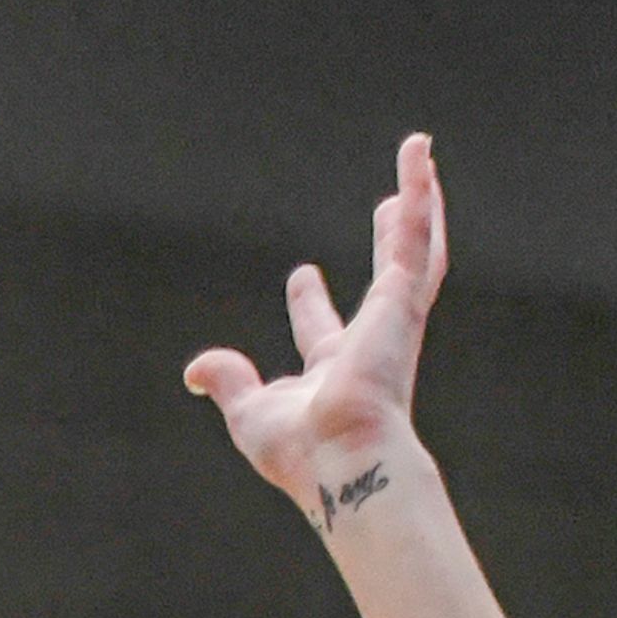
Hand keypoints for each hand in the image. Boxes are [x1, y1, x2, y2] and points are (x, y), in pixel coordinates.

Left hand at [186, 134, 446, 530]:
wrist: (340, 460)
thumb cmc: (301, 452)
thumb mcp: (250, 413)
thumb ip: (229, 382)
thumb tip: (196, 370)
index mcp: (335, 371)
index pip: (321, 329)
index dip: (308, 302)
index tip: (302, 275)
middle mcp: (372, 342)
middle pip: (386, 279)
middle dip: (389, 245)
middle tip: (389, 208)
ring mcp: (393, 318)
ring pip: (415, 247)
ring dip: (419, 202)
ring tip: (420, 159)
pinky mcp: (403, 299)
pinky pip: (417, 235)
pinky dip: (419, 194)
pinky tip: (418, 157)